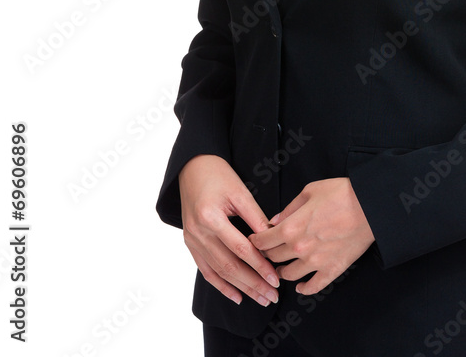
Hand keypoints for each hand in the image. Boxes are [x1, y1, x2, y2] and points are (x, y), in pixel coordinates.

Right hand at [178, 154, 280, 306]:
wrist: (192, 168)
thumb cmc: (218, 175)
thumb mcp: (240, 192)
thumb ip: (256, 217)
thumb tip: (275, 239)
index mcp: (211, 217)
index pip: (241, 248)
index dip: (260, 265)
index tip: (275, 278)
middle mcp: (198, 232)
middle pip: (229, 265)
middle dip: (253, 283)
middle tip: (272, 296)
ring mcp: (192, 240)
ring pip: (219, 271)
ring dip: (240, 288)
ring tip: (259, 298)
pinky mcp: (190, 244)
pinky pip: (206, 270)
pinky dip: (221, 285)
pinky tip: (236, 296)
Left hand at [248, 177, 374, 294]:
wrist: (370, 206)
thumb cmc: (341, 193)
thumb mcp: (310, 191)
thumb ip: (289, 208)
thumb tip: (275, 220)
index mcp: (291, 227)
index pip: (263, 241)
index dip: (255, 241)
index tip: (254, 241)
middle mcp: (299, 248)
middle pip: (273, 258)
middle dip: (267, 254)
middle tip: (267, 252)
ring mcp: (315, 262)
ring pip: (289, 275)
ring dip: (282, 272)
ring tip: (281, 268)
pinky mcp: (331, 270)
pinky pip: (313, 287)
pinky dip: (305, 289)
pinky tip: (301, 286)